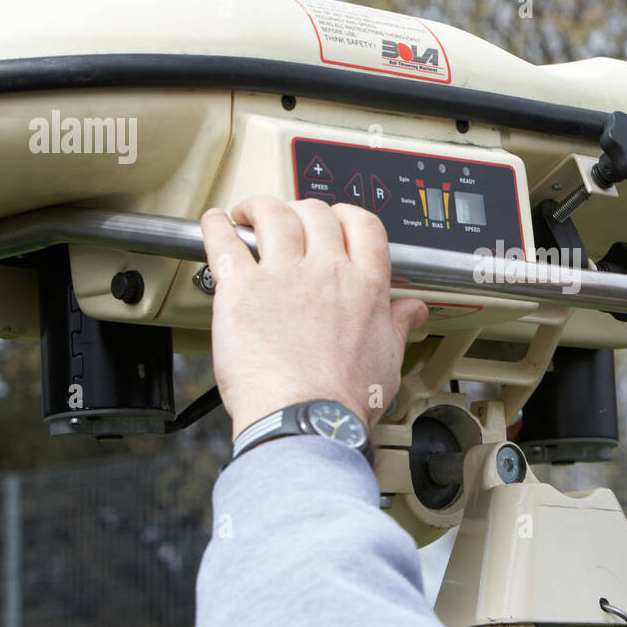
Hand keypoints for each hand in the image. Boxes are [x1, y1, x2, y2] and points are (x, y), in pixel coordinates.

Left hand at [200, 196, 428, 440]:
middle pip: (315, 213)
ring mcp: (283, 276)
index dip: (346, 214)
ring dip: (259, 207)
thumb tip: (412, 310)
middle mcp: (326, 271)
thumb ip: (397, 326)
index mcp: (364, 286)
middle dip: (302, 209)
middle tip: (291, 219)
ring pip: (272, 215)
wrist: (307, 419)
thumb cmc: (344, 399)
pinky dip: (216, 226)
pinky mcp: (242, 289)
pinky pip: (224, 242)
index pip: (362, 224)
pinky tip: (214, 221)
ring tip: (249, 213)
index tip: (335, 218)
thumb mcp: (387, 360)